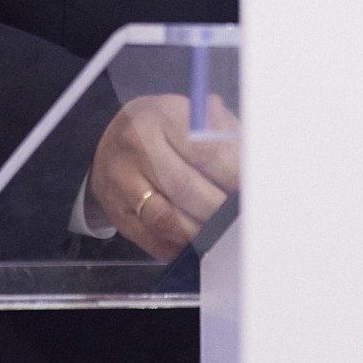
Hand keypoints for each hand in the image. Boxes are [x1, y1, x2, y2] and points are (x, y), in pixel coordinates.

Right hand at [86, 92, 241, 261]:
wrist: (112, 139)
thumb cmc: (165, 128)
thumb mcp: (194, 115)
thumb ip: (224, 133)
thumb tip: (251, 163)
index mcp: (163, 114)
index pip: (205, 150)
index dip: (232, 175)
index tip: (249, 189)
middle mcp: (137, 145)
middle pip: (186, 188)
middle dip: (219, 208)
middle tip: (238, 216)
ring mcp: (121, 181)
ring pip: (167, 219)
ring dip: (200, 232)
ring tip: (221, 231)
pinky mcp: (115, 211)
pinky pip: (151, 239)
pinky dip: (179, 247)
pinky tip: (195, 243)